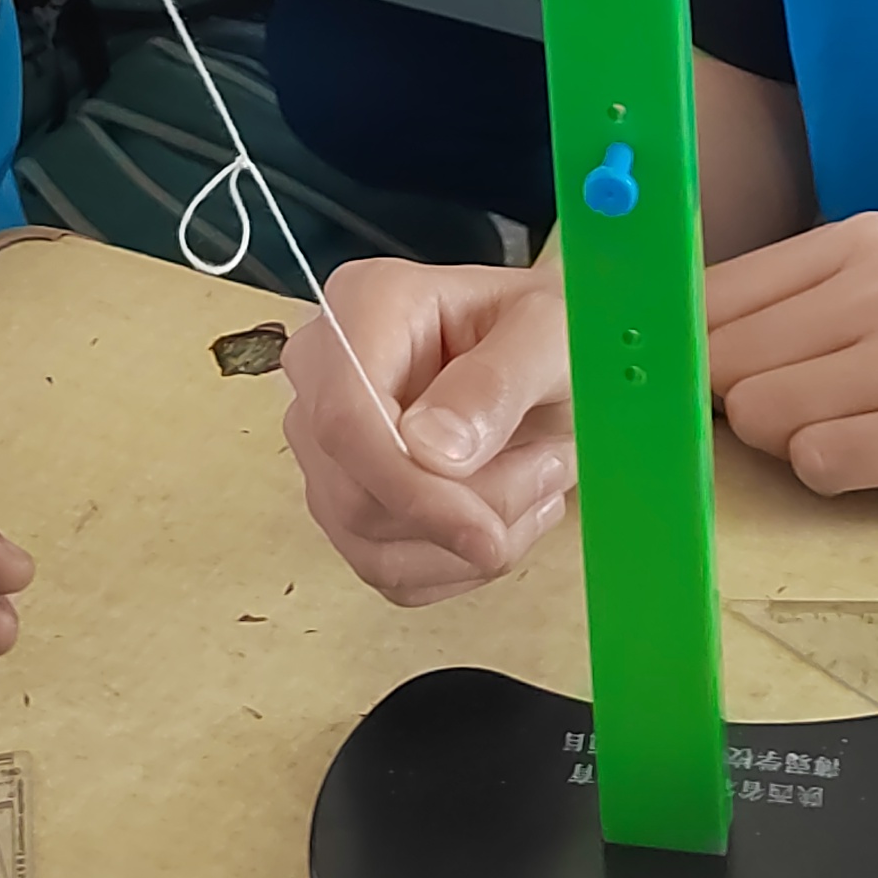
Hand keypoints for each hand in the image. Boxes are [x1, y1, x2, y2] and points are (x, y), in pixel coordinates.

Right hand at [282, 258, 577, 603]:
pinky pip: (387, 571)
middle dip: (460, 514)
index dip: (407, 486)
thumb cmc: (549, 334)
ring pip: (368, 544)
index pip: (346, 418)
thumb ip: (498, 380)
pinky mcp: (345, 501)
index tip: (485, 531)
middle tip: (547, 471)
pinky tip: (503, 515)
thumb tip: (431, 450)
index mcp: (363, 306)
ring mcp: (325, 443)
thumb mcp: (553, 336)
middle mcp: (324, 372)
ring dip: (466, 546)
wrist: (551, 364)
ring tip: (535, 483)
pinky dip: (456, 566)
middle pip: (354, 492)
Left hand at [705, 210, 877, 525]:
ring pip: (761, 415)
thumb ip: (788, 314)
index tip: (719, 387)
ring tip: (873, 434)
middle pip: (725, 361)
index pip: (709, 294)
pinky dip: (841, 480)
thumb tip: (661, 353)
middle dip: (752, 408)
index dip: (696, 356)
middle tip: (830, 417)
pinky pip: (818, 465)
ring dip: (799, 446)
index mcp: (862, 239)